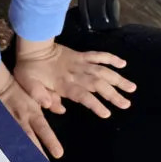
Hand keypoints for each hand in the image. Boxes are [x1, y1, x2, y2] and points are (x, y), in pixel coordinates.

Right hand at [0, 63, 63, 158]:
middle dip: (37, 152)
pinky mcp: (1, 125)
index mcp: (33, 112)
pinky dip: (10, 150)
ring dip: (22, 154)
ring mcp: (10, 124)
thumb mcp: (38, 93)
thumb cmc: (23, 90)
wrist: (1, 87)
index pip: (43, 129)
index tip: (59, 154)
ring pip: (16, 140)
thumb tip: (62, 110)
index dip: (50, 141)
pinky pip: (6, 140)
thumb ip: (51, 101)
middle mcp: (22, 120)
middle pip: (29, 137)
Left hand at [14, 39, 135, 118]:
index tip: (107, 113)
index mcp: (63, 84)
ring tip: (132, 88)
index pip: (83, 96)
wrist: (31, 47)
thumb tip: (58, 108)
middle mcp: (75, 74)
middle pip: (97, 84)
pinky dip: (110, 58)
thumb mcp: (28, 86)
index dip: (95, 104)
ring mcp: (80, 63)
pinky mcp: (81, 55)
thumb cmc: (28, 70)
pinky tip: (123, 64)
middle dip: (113, 94)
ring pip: (102, 71)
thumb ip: (42, 96)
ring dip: (117, 79)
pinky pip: (98, 55)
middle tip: (127, 104)